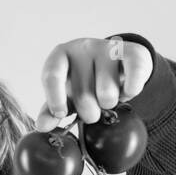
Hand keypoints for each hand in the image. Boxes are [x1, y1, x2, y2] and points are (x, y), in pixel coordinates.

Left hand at [32, 36, 152, 131]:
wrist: (117, 63)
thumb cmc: (83, 82)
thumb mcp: (65, 95)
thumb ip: (51, 111)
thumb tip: (42, 126)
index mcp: (60, 56)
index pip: (52, 76)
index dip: (55, 99)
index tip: (62, 114)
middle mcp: (82, 47)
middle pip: (83, 95)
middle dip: (90, 112)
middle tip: (93, 106)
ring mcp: (108, 48)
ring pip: (108, 94)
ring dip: (109, 104)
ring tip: (108, 94)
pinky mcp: (132, 51)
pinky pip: (133, 81)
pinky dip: (130, 93)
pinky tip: (126, 90)